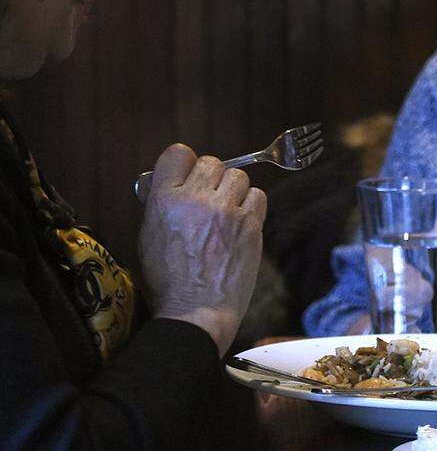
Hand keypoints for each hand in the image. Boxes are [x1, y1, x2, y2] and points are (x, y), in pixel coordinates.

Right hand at [138, 142, 266, 354]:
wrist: (196, 315)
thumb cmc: (167, 282)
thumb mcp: (148, 239)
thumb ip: (160, 204)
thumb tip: (169, 181)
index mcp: (164, 201)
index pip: (178, 153)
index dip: (184, 165)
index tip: (187, 178)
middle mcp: (195, 200)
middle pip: (211, 162)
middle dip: (210, 180)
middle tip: (207, 204)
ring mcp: (226, 211)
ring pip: (238, 176)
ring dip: (233, 193)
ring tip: (225, 218)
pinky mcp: (250, 224)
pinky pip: (257, 196)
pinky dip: (250, 208)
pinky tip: (240, 226)